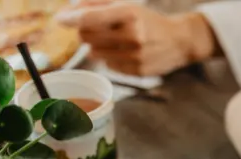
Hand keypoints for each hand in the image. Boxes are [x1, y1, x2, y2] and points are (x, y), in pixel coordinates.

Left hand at [55, 1, 216, 75]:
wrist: (180, 41)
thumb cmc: (148, 20)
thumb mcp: (126, 4)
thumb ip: (96, 4)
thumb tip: (69, 11)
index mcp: (129, 14)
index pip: (88, 18)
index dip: (69, 19)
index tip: (60, 19)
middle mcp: (132, 35)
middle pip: (86, 36)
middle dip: (84, 31)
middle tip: (91, 27)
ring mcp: (135, 56)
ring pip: (95, 52)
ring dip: (97, 45)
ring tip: (112, 40)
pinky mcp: (137, 71)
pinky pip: (109, 65)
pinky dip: (110, 58)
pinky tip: (124, 52)